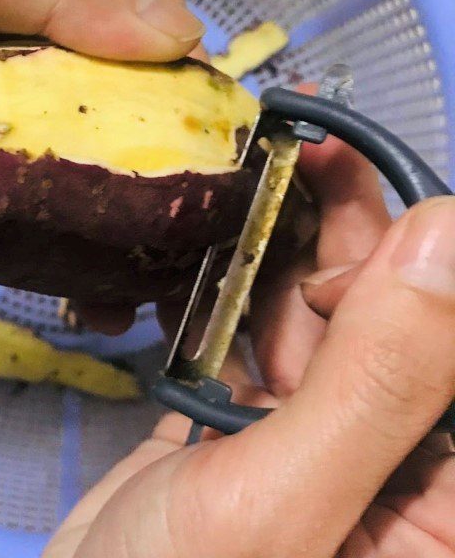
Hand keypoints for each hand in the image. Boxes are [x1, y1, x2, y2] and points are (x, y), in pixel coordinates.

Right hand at [45, 139, 454, 557]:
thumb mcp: (279, 506)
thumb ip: (378, 378)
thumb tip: (449, 233)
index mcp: (443, 506)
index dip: (434, 269)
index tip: (374, 194)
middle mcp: (395, 467)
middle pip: (403, 327)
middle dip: (361, 243)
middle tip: (310, 161)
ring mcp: (320, 444)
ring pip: (333, 322)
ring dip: (300, 255)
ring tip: (273, 184)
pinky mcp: (255, 425)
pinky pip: (267, 340)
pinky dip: (247, 293)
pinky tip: (233, 248)